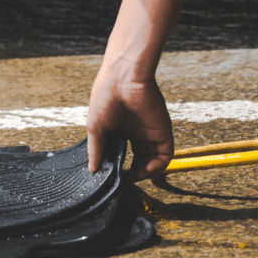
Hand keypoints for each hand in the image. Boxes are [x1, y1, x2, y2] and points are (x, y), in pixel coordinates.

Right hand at [86, 62, 173, 181]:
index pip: (122, 153)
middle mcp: (136, 131)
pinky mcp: (162, 131)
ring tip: (133, 177)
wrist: (123, 78)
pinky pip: (165, 154)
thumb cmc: (105, 96)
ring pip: (152, 159)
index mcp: (120, 129)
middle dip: (132, 172)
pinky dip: (157, 167)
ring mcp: (149, 132)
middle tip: (123, 179)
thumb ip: (96, 150)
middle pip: (138, 158)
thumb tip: (92, 169)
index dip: (118, 166)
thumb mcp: (95, 127)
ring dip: (145, 173)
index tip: (111, 175)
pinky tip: (145, 170)